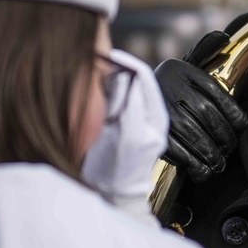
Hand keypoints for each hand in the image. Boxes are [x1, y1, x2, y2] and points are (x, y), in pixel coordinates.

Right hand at [81, 49, 167, 217]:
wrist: (109, 193)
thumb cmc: (119, 170)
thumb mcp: (127, 136)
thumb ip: (129, 106)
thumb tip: (126, 77)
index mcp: (155, 114)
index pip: (143, 75)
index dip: (125, 62)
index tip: (105, 54)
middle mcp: (147, 113)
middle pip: (131, 77)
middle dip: (113, 70)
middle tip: (93, 70)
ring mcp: (133, 117)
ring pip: (119, 86)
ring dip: (105, 81)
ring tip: (92, 87)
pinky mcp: (118, 121)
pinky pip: (111, 98)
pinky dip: (101, 92)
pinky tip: (91, 99)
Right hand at [155, 35, 247, 184]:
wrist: (127, 96)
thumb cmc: (167, 83)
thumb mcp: (183, 64)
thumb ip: (205, 50)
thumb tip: (223, 37)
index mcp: (184, 73)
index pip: (217, 94)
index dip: (234, 113)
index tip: (241, 126)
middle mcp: (173, 90)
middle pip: (209, 117)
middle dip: (225, 137)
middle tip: (230, 148)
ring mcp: (162, 112)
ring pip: (196, 136)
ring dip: (212, 154)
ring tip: (219, 163)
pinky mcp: (153, 132)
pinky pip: (178, 152)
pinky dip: (194, 164)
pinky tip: (202, 170)